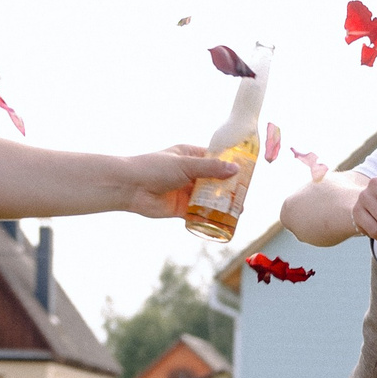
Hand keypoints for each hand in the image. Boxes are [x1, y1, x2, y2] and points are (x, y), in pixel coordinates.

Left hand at [117, 145, 238, 218]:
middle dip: (229, 188)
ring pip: (208, 198)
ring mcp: (184, 191)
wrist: (130, 187)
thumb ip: (210, 168)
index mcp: (189, 155)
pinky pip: (198, 213)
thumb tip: (235, 170)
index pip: (215, 159)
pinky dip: (209, 217)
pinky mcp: (180, 208)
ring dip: (222, 204)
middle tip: (245, 194)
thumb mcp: (185, 164)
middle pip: (214, 180)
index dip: (230, 166)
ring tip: (239, 210)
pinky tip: (222, 222)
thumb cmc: (154, 168)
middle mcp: (188, 173)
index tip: (246, 172)